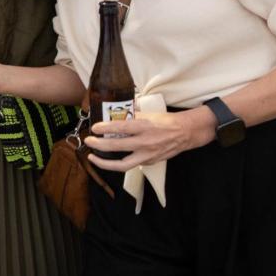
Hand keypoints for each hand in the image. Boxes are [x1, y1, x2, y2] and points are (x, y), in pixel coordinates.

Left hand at [86, 108, 214, 170]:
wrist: (186, 133)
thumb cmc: (166, 121)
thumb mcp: (149, 113)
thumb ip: (132, 114)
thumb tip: (117, 111)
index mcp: (144, 126)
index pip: (120, 127)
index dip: (105, 128)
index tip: (94, 128)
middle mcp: (145, 142)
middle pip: (116, 146)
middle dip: (99, 145)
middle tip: (89, 141)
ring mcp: (147, 155)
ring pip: (122, 164)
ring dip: (104, 163)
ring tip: (93, 157)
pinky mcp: (150, 162)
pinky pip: (131, 165)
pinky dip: (118, 163)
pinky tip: (110, 159)